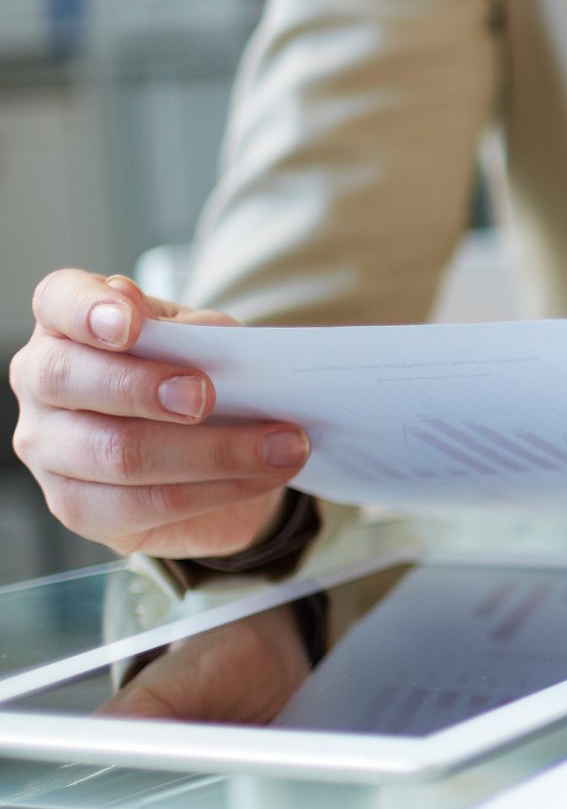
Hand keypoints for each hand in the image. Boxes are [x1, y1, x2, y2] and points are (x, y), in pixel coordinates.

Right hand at [10, 271, 310, 557]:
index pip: (58, 301)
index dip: (89, 309)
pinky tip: (262, 475)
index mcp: (67, 325)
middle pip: (67, 379)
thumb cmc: (199, 378)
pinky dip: (216, 489)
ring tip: (282, 444)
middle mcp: (42, 382)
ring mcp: (49, 448)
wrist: (215, 455)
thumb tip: (206, 340)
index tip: (132, 324)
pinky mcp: (79, 507)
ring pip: (116, 452)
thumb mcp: (207, 344)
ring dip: (212, 451)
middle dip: (142, 388)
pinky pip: (145, 503)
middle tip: (206, 395)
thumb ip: (201, 336)